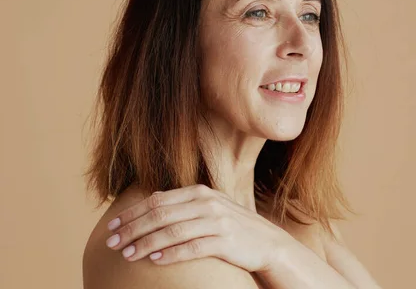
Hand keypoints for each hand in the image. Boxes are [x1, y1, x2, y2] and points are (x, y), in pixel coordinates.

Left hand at [104, 184, 291, 270]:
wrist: (267, 243)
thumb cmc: (232, 228)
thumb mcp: (209, 209)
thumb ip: (183, 207)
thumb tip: (148, 210)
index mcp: (199, 192)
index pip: (157, 200)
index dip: (132, 213)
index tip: (112, 226)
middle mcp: (207, 202)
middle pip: (160, 214)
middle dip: (132, 228)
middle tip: (111, 243)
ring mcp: (217, 221)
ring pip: (172, 231)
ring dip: (146, 242)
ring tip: (127, 255)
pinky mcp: (225, 240)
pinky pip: (192, 247)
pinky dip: (171, 253)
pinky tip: (155, 260)